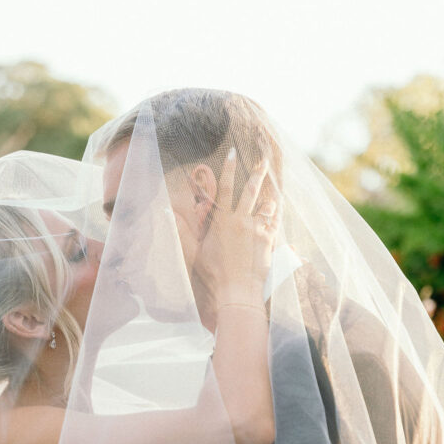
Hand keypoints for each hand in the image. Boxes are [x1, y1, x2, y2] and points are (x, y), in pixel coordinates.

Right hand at [193, 149, 277, 309]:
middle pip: (251, 191)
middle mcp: (241, 221)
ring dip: (268, 200)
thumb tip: (166, 215)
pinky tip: (278, 211)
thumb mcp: (194, 252)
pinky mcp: (268, 241)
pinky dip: (276, 215)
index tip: (233, 153)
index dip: (229, 169)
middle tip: (264, 160)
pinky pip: (274, 223)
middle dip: (258, 173)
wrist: (237, 291)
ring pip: (265, 207)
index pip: (225, 188)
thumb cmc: (213, 273)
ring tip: (271, 195)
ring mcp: (256, 230)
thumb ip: (182, 232)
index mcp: (222, 221)